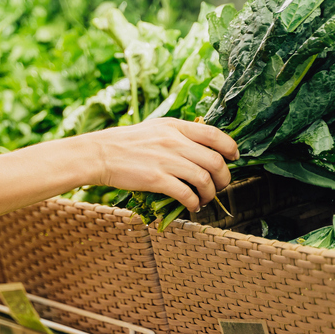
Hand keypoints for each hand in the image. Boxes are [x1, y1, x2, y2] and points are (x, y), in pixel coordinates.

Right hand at [85, 118, 238, 211]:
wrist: (100, 154)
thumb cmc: (127, 143)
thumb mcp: (156, 128)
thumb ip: (179, 134)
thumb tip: (202, 147)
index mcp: (176, 126)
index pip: (214, 134)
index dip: (230, 147)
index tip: (234, 157)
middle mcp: (174, 141)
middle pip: (214, 161)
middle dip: (224, 177)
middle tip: (221, 186)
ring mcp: (166, 160)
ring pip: (204, 179)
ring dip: (210, 193)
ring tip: (205, 199)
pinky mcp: (156, 179)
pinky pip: (186, 194)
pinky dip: (194, 203)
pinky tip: (192, 206)